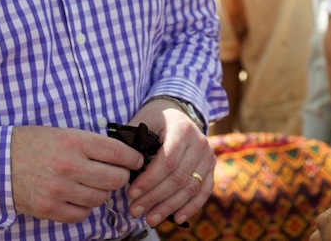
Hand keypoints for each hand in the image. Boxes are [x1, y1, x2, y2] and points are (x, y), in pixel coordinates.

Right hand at [10, 125, 143, 223]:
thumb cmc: (32, 144)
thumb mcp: (63, 133)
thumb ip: (90, 143)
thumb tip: (121, 154)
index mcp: (74, 142)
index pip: (118, 153)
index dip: (133, 159)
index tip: (135, 161)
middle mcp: (69, 165)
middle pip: (115, 179)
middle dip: (119, 177)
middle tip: (114, 174)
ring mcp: (59, 189)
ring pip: (100, 198)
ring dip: (100, 193)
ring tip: (92, 185)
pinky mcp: (50, 208)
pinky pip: (82, 215)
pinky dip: (84, 208)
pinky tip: (77, 197)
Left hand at [126, 98, 214, 226]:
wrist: (177, 112)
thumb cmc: (155, 119)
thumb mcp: (142, 121)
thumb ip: (132, 142)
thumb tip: (120, 168)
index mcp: (181, 128)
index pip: (168, 160)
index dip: (150, 180)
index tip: (131, 194)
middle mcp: (199, 142)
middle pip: (178, 177)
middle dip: (155, 197)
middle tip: (135, 210)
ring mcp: (207, 155)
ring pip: (190, 187)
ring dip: (169, 207)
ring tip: (150, 218)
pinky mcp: (210, 166)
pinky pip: (204, 190)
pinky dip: (191, 206)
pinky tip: (177, 218)